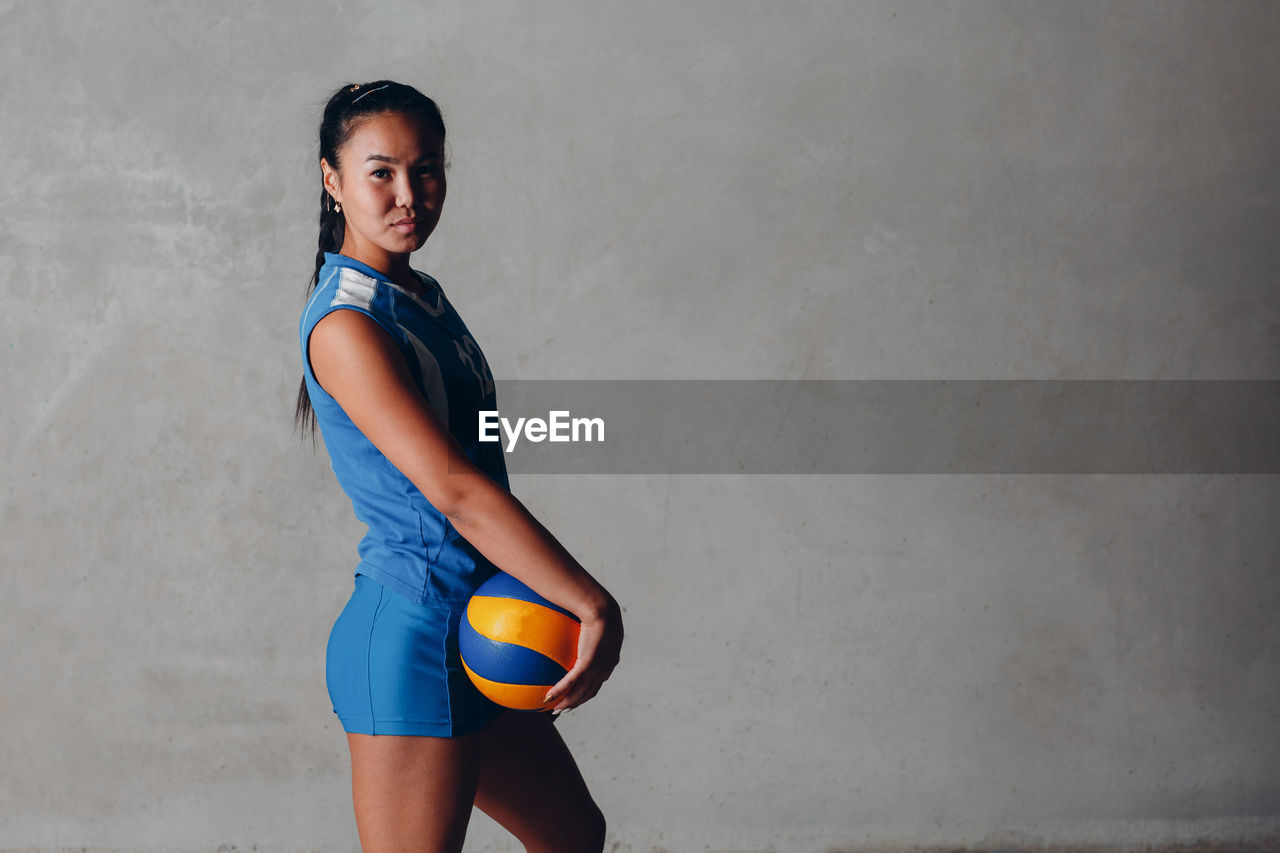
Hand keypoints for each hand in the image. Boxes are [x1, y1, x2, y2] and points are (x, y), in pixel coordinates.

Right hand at [544, 596, 622, 712]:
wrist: (600, 607)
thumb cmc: (596, 606)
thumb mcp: (593, 616)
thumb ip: (584, 623)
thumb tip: (568, 619)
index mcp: (610, 658)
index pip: (600, 679)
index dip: (589, 688)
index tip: (579, 693)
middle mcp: (606, 667)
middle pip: (591, 691)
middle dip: (577, 701)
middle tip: (565, 707)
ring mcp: (597, 667)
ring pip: (581, 692)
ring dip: (568, 703)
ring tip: (556, 709)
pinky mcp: (587, 665)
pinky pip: (570, 683)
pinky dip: (559, 692)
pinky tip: (547, 698)